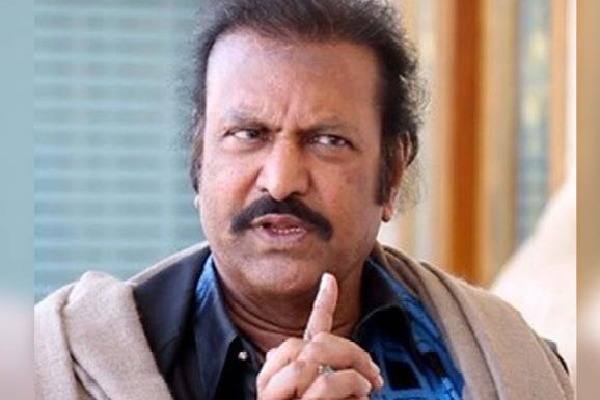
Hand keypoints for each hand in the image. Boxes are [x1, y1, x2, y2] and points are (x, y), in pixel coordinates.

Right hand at [256, 273, 383, 399]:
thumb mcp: (319, 394)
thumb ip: (318, 375)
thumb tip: (323, 362)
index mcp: (281, 372)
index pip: (307, 332)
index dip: (322, 302)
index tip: (330, 278)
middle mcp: (272, 379)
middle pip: (316, 341)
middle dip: (351, 353)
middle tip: (374, 375)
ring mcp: (274, 392)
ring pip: (315, 356)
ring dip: (351, 373)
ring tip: (366, 390)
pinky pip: (323, 382)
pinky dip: (348, 386)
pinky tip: (360, 397)